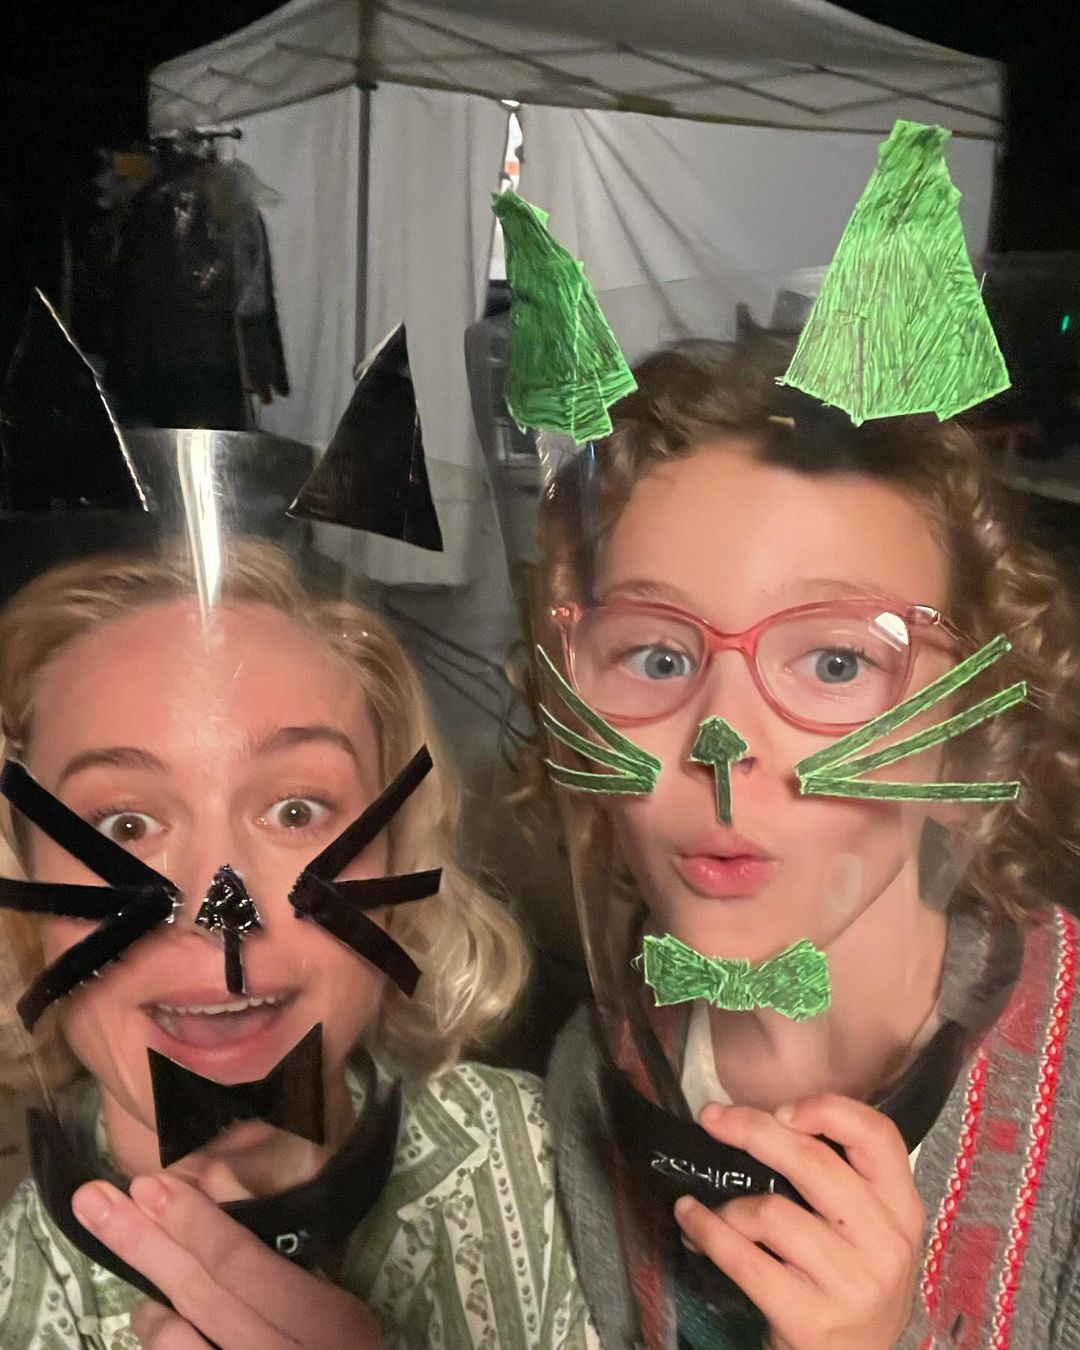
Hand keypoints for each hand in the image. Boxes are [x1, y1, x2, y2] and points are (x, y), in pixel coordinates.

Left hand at [72, 1173, 384, 1349]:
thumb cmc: (347, 1342)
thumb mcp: (340, 1296)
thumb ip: (289, 1249)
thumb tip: (220, 1182)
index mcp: (329, 1321)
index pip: (245, 1264)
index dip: (194, 1223)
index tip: (149, 1184)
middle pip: (201, 1294)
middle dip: (145, 1243)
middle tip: (96, 1201)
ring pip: (179, 1336)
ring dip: (150, 1291)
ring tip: (137, 1255)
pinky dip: (163, 1335)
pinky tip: (157, 1316)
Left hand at [673, 1095, 923, 1349]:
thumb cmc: (852, 1281)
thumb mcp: (868, 1230)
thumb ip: (839, 1180)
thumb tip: (765, 1122)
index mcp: (902, 1209)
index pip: (878, 1137)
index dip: (828, 1110)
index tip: (781, 1108)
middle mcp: (885, 1243)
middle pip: (813, 1163)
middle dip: (752, 1130)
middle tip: (713, 1118)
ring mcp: (851, 1284)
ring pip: (771, 1211)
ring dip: (728, 1205)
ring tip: (712, 1209)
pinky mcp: (810, 1318)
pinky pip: (743, 1258)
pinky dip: (706, 1231)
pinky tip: (690, 1220)